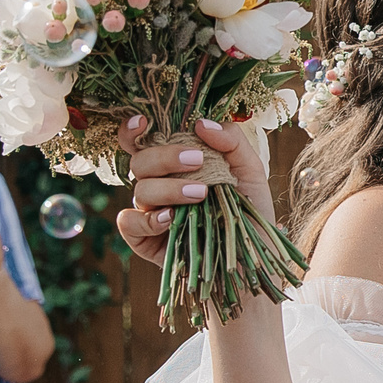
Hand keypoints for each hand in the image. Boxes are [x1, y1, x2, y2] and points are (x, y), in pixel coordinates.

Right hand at [116, 116, 273, 265]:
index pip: (143, 141)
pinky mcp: (144, 240)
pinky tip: (170, 218)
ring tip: (201, 195)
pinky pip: (129, 222)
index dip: (133, 129)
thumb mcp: (250, 171)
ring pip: (139, 189)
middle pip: (140, 161)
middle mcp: (158, 185)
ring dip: (169, 189)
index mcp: (175, 165)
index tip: (143, 121)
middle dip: (165, 157)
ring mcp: (149, 212)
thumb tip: (201, 123)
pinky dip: (147, 218)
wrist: (254, 260)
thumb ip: (231, 141)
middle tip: (197, 162)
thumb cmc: (249, 213)